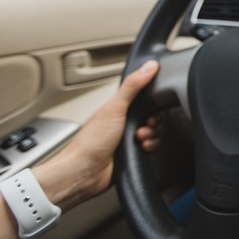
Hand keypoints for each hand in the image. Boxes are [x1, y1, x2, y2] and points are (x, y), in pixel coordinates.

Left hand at [35, 60, 159, 211]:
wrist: (85, 173)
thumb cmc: (90, 142)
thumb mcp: (114, 108)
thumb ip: (133, 86)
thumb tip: (149, 66)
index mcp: (118, 108)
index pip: (143, 97)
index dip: (152, 101)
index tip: (153, 105)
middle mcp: (123, 122)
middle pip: (152, 115)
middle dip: (152, 121)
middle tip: (144, 125)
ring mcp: (128, 138)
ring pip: (154, 131)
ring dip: (151, 135)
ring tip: (139, 139)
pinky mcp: (133, 153)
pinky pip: (152, 146)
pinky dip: (150, 147)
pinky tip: (140, 149)